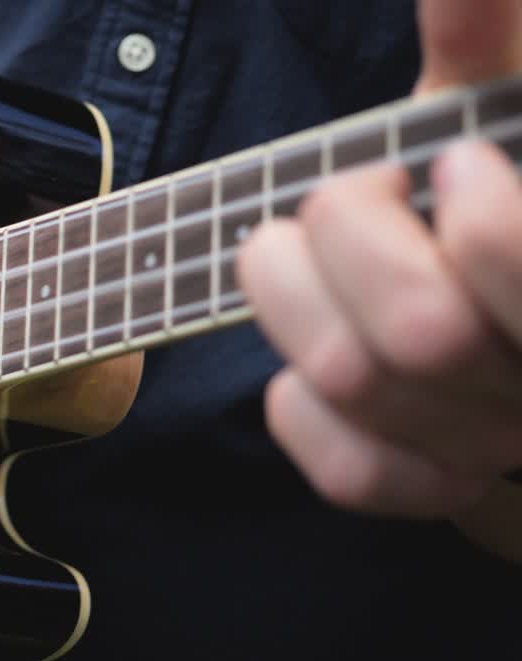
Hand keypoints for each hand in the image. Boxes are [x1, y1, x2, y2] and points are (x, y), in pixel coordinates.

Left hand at [237, 0, 521, 516]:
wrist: (497, 286)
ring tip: (317, 249)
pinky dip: (300, 401)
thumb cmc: (498, 180)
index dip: (475, 218)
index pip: (511, 268)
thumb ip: (485, 40)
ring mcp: (496, 442)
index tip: (450, 168)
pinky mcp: (432, 482)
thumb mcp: (501, 106)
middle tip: (362, 192)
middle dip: (349, 231)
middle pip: (416, 335)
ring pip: (353, 382)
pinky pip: (347, 469)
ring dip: (294, 290)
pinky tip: (316, 344)